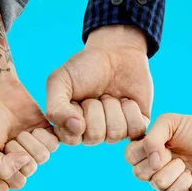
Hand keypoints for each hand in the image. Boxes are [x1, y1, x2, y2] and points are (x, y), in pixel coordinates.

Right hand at [0, 78, 58, 188]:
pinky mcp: (49, 136)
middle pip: (31, 169)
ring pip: (43, 157)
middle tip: (10, 138)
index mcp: (9, 170)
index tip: (0, 150)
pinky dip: (42, 134)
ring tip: (20, 132)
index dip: (10, 166)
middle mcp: (24, 163)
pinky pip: (54, 144)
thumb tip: (26, 162)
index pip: (18, 183)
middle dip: (18, 150)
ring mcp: (37, 149)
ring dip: (29, 141)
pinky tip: (33, 127)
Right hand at [46, 25, 151, 145]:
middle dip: (96, 108)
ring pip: (115, 134)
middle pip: (95, 136)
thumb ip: (55, 108)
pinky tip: (126, 100)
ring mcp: (114, 132)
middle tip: (96, 95)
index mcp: (70, 128)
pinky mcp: (135, 127)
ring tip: (110, 95)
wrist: (116, 52)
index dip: (75, 116)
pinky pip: (135, 130)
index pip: (71, 138)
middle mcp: (91, 134)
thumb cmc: (84, 67)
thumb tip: (75, 129)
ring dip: (114, 107)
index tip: (76, 99)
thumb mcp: (60, 81)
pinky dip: (131, 110)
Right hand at [125, 114, 191, 190]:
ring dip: (173, 172)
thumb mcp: (171, 122)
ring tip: (184, 164)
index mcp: (146, 146)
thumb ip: (153, 137)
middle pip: (138, 172)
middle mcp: (150, 164)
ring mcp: (162, 179)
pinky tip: (190, 175)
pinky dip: (182, 183)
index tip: (163, 144)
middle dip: (160, 163)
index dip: (144, 152)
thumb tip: (151, 162)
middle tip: (175, 154)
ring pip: (155, 183)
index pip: (129, 155)